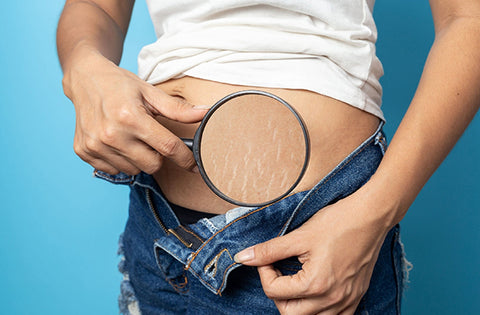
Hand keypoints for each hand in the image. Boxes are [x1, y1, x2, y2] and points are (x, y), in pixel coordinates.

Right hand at [62, 48, 206, 174]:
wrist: (84, 79)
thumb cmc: (121, 84)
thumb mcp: (150, 92)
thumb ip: (178, 109)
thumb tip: (206, 113)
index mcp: (130, 117)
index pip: (167, 147)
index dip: (185, 158)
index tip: (195, 165)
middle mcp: (111, 135)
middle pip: (152, 165)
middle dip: (158, 155)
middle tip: (151, 138)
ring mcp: (95, 146)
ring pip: (134, 170)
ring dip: (139, 158)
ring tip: (131, 137)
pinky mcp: (84, 152)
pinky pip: (115, 171)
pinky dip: (121, 160)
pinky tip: (117, 142)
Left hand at [234, 190, 391, 314]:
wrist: (370, 217)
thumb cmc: (338, 223)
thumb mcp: (299, 236)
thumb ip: (269, 251)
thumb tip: (242, 258)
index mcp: (315, 285)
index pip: (274, 291)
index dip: (263, 271)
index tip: (267, 257)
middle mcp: (331, 300)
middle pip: (288, 313)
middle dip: (276, 293)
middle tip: (277, 271)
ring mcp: (345, 302)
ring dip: (295, 304)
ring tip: (294, 280)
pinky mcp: (355, 298)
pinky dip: (317, 310)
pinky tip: (313, 291)